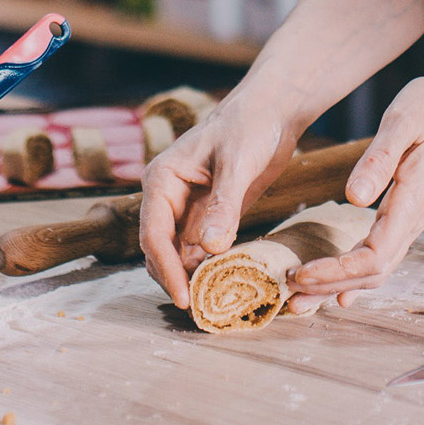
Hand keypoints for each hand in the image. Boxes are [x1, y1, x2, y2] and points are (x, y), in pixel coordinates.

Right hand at [137, 95, 301, 309]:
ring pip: (178, 254)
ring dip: (190, 278)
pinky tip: (224, 286)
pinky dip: (208, 269)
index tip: (182, 297)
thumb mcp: (237, 164)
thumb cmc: (249, 126)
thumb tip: (210, 249)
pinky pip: (201, 250)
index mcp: (161, 180)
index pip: (153, 234)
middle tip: (198, 311)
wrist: (270, 112)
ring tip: (210, 306)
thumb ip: (223, 206)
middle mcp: (167, 198)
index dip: (166, 269)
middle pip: (159, 250)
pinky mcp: (208, 217)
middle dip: (174, 279)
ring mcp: (186, 210)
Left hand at [282, 72, 423, 313]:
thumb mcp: (402, 122)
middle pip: (371, 273)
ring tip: (300, 298)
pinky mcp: (401, 220)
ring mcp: (408, 224)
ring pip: (374, 271)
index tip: (301, 273)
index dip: (337, 271)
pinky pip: (377, 258)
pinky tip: (334, 291)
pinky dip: (352, 277)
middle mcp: (411, 222)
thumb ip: (379, 160)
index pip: (373, 256)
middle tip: (289, 295)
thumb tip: (354, 197)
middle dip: (330, 287)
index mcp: (410, 203)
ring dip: (337, 287)